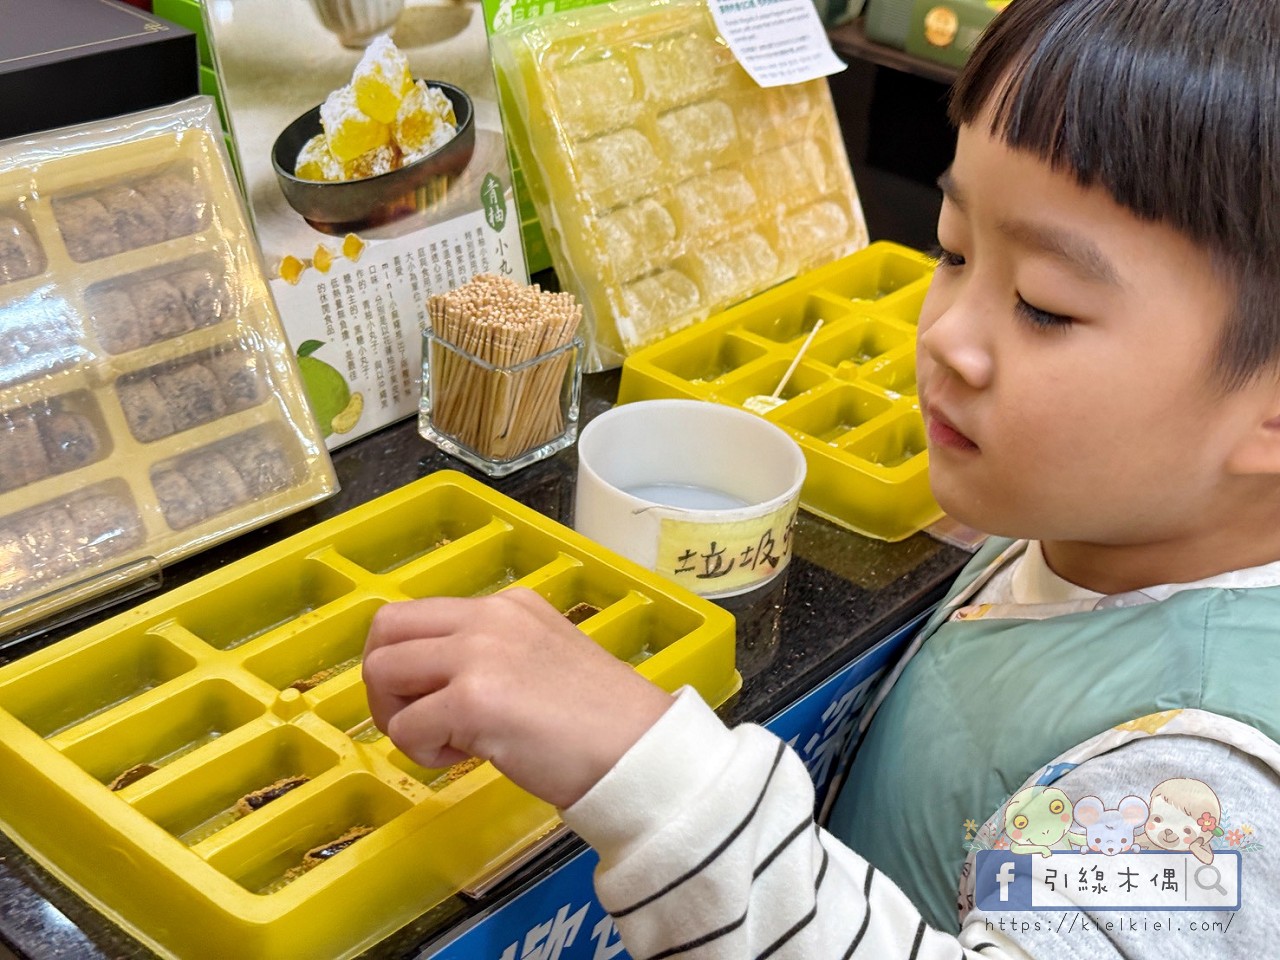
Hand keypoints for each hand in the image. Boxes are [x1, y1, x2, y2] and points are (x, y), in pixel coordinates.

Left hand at [362, 588, 675, 807]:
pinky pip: (406, 727)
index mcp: (510, 605)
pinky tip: (465, 759)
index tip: (427, 697)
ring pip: (381, 672)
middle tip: (412, 720)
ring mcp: (479, 654)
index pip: (419, 614)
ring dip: (397, 716)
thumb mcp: (547, 658)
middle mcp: (490, 617)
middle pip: (386, 629)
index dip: (407, 660)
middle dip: (384, 682)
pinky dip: (422, 754)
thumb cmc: (603, 723)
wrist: (641, 752)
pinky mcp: (474, 700)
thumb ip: (495, 656)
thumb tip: (441, 684)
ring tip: (442, 742)